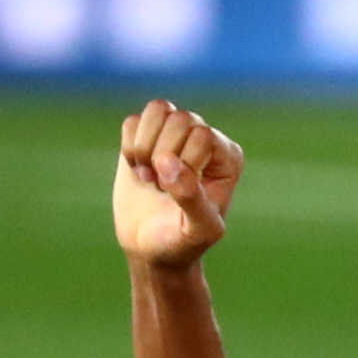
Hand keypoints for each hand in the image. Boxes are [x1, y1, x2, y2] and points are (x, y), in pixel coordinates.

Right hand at [114, 99, 242, 267]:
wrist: (153, 248)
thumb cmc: (184, 242)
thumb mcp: (198, 230)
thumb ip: (191, 198)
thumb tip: (167, 162)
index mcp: (228, 157)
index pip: (202, 136)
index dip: (183, 164)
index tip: (179, 193)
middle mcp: (206, 139)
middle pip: (179, 119)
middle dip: (161, 156)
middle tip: (162, 186)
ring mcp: (176, 134)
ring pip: (158, 109)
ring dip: (144, 147)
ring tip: (150, 176)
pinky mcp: (147, 137)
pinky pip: (133, 122)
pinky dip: (128, 147)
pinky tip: (138, 170)